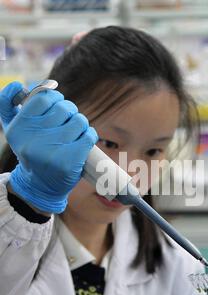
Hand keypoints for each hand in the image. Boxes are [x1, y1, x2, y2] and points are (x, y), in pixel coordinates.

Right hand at [0, 81, 97, 212]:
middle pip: (65, 108)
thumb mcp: (13, 129)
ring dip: (81, 124)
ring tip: (74, 133)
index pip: (44, 97)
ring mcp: (52, 151)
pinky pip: (89, 135)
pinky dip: (90, 135)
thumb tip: (17, 86)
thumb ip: (8, 105)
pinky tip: (83, 142)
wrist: (39, 185)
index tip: (57, 107)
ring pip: (79, 121)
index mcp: (19, 128)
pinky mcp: (70, 161)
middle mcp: (34, 139)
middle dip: (70, 112)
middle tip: (67, 122)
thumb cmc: (30, 152)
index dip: (55, 98)